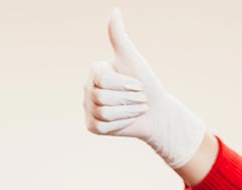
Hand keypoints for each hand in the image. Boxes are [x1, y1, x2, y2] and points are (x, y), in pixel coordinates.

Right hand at [84, 7, 204, 167]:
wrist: (154, 111)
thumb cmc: (145, 83)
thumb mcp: (132, 59)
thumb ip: (119, 38)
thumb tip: (114, 10)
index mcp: (94, 72)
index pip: (103, 80)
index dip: (124, 84)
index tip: (139, 84)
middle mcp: (87, 90)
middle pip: (102, 97)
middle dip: (127, 99)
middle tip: (140, 99)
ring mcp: (88, 110)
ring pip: (103, 113)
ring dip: (126, 112)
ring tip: (136, 109)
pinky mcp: (92, 127)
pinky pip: (102, 126)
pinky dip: (120, 124)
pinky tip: (127, 120)